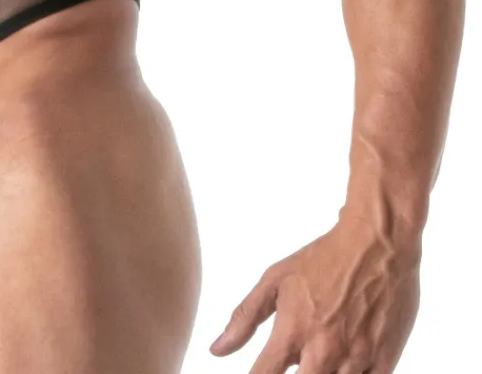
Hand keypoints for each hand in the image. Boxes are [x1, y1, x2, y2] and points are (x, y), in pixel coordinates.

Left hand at [210, 215, 420, 372]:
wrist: (377, 244)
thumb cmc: (322, 259)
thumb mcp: (275, 280)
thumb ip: (245, 318)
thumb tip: (217, 351)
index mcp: (293, 331)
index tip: (257, 372)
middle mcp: (324, 350)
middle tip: (290, 361)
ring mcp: (358, 359)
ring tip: (313, 358)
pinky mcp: (386, 362)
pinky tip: (339, 364)